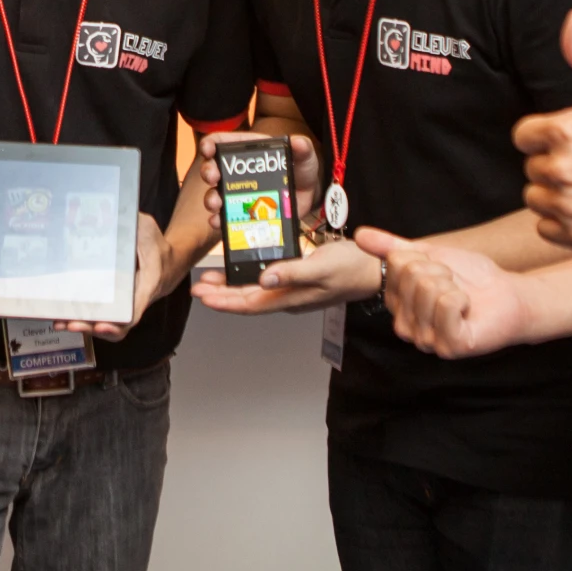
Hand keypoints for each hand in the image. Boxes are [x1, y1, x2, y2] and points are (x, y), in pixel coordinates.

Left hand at [59, 212, 164, 339]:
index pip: (133, 312)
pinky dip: (82, 318)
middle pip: (113, 325)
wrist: (168, 261)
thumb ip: (132, 223)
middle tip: (70, 323)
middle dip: (90, 327)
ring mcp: (123, 304)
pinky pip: (99, 314)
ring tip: (60, 322)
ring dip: (81, 325)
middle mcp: (133, 301)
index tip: (101, 325)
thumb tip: (113, 211)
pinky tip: (63, 316)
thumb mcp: (147, 229)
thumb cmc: (157, 246)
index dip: (116, 323)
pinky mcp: (113, 302)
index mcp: (146, 286)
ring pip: (103, 323)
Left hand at [190, 233, 381, 315]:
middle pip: (246, 299)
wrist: (374, 268)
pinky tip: (243, 266)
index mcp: (290, 298)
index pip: (249, 304)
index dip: (223, 301)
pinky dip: (249, 275)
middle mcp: (288, 296)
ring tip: (211, 279)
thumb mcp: (321, 267)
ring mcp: (293, 289)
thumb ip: (292, 273)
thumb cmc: (352, 268)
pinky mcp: (298, 278)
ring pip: (254, 291)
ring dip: (231, 286)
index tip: (202, 295)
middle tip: (197, 287)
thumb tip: (263, 280)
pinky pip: (267, 280)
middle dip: (220, 295)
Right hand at [196, 130, 320, 229]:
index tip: (207, 150)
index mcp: (247, 151)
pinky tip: (219, 222)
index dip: (210, 144)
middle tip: (212, 177)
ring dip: (211, 199)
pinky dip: (219, 221)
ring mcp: (237, 193)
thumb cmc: (301, 168)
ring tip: (215, 204)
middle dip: (208, 171)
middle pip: (213, 168)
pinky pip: (225, 218)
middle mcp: (236, 172)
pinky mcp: (243, 212)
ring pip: (215, 195)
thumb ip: (302, 148)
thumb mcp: (304, 155)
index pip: (221, 143)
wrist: (308, 194)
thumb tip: (298, 142)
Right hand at [353, 229, 530, 358]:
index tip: (439, 271)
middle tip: (455, 285)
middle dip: (439, 270)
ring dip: (453, 285)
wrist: (507, 294)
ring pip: (428, 288)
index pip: (396, 263)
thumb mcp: (428, 255)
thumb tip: (359, 235)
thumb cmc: (470, 278)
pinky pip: (447, 304)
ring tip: (462, 298)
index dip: (423, 258)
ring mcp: (427, 341)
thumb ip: (391, 247)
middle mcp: (406, 327)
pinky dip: (463, 298)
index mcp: (397, 305)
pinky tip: (468, 310)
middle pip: (411, 274)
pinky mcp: (450, 346)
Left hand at [516, 10, 571, 247]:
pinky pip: (546, 227)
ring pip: (536, 199)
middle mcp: (562, 169)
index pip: (523, 137)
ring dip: (557, 194)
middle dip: (556, 164)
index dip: (546, 137)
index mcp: (563, 132)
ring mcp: (570, 206)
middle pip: (532, 168)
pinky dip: (564, 222)